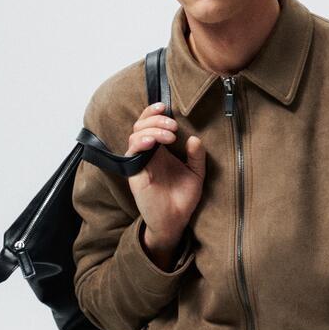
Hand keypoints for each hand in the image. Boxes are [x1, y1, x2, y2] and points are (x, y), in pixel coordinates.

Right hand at [124, 101, 205, 248]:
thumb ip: (196, 156)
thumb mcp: (196, 174)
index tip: (167, 107)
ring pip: (136, 134)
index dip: (155, 112)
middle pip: (142, 124)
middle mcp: (148, 153)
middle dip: (156, 119)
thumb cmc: (183, 198)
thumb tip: (194, 138)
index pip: (151, 123)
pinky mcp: (134, 172)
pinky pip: (132, 151)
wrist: (175, 222)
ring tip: (169, 135)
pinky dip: (141, 142)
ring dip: (152, 129)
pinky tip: (153, 142)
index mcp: (161, 150)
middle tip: (173, 126)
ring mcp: (140, 162)